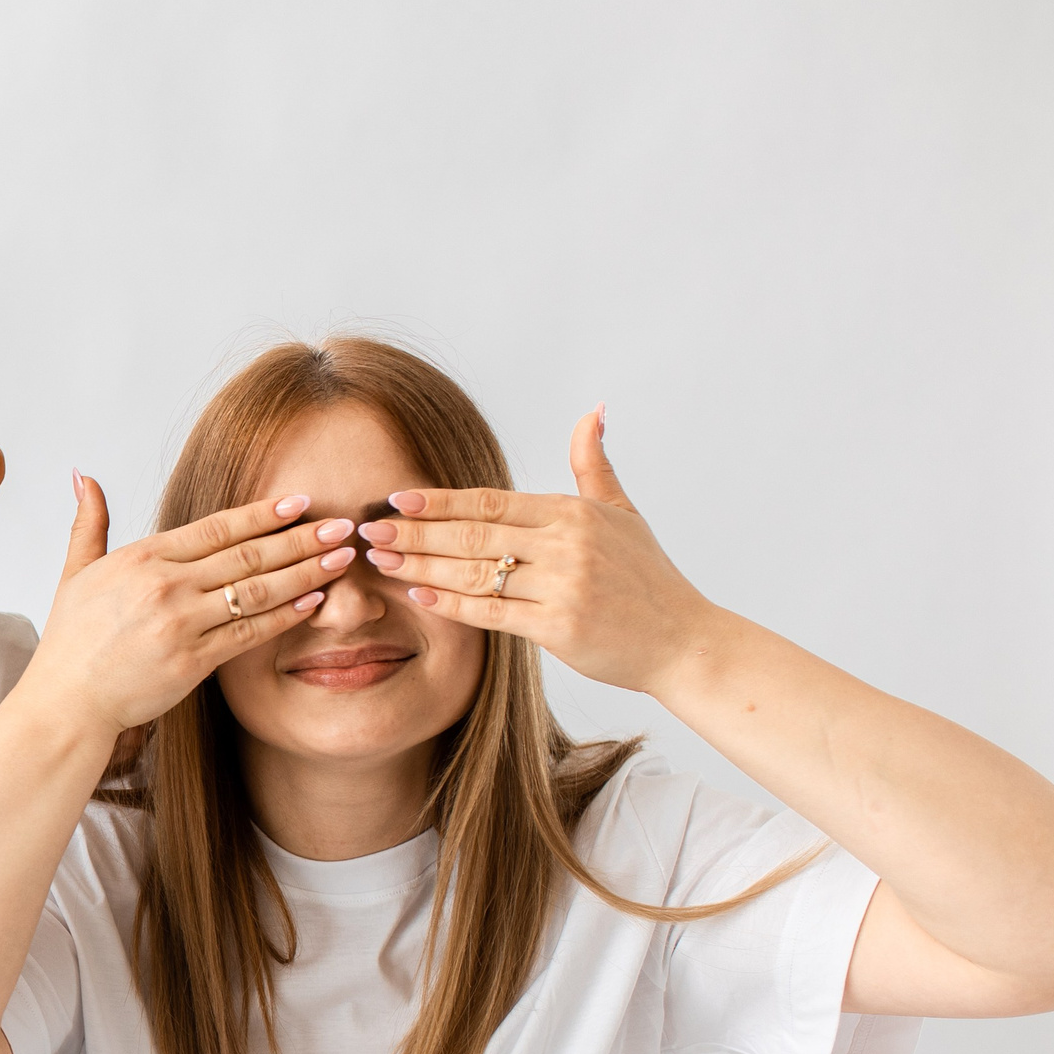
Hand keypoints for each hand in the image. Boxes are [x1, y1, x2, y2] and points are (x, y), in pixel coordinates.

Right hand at [17, 473, 357, 740]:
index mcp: (142, 557)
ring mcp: (181, 623)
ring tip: (343, 558)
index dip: (264, 513)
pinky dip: (284, 616)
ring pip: (256, 591)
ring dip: (305, 572)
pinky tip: (313, 601)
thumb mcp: (75, 572)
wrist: (67, 702)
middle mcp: (165, 585)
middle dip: (301, 538)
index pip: (217, 527)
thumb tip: (86, 476)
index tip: (300, 502)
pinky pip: (248, 632)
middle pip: (247, 554)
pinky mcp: (192, 661)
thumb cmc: (72, 641)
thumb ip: (88, 523)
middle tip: (344, 524)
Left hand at [352, 408, 724, 693]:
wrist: (683, 641)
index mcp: (573, 514)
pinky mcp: (560, 628)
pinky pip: (492, 613)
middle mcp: (567, 545)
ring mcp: (564, 586)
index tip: (396, 500)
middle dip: (417, 533)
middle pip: (475, 535)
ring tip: (381, 561)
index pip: (492, 503)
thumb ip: (593, 467)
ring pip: (476, 573)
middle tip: (370, 531)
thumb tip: (592, 411)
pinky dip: (451, 605)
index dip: (440, 501)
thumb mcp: (623, 514)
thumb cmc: (648, 580)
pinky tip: (418, 595)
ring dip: (422, 568)